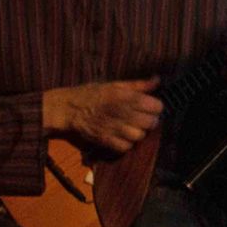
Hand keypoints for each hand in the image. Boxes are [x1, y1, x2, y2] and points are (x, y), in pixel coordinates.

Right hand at [42, 79, 162, 154]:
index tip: (152, 106)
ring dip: (139, 133)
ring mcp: (113, 127)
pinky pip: (125, 147)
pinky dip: (127, 144)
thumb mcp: (115, 84)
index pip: (155, 106)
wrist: (68, 107)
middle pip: (150, 122)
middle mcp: (121, 112)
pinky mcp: (105, 140)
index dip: (156, 107)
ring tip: (133, 127)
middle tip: (143, 118)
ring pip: (139, 136)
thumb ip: (138, 85)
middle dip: (150, 120)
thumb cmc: (93, 94)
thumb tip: (157, 80)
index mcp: (125, 97)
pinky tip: (123, 136)